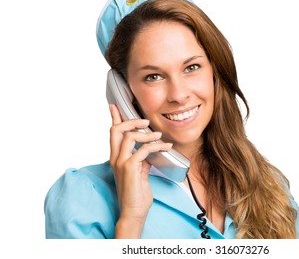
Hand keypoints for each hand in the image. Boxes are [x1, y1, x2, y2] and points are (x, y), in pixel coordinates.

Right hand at [109, 104, 171, 237]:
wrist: (134, 211)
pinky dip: (157, 145)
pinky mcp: (130, 167)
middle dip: (130, 121)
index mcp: (116, 157)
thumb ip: (140, 158)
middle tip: (144, 121)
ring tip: (159, 135)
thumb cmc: (137, 193)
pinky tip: (166, 146)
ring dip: (146, 133)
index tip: (115, 106)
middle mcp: (115, 158)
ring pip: (129, 136)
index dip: (114, 118)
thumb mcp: (139, 171)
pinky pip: (143, 149)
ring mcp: (121, 162)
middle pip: (116, 130)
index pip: (113, 134)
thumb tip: (149, 148)